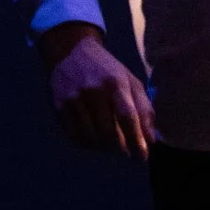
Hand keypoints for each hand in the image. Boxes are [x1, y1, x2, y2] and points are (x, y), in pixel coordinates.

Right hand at [39, 22, 154, 158]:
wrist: (71, 52)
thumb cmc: (107, 70)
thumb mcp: (130, 81)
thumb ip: (144, 109)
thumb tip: (151, 140)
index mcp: (115, 82)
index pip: (127, 117)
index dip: (136, 140)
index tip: (142, 158)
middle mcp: (93, 90)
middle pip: (109, 133)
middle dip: (120, 148)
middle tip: (126, 151)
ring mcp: (73, 98)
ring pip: (91, 138)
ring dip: (103, 147)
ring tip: (109, 141)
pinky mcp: (59, 106)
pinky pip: (75, 137)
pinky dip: (88, 143)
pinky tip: (93, 135)